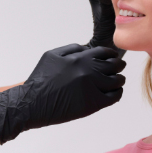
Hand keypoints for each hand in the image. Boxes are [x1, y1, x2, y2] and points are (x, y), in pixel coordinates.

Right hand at [0, 44, 125, 143]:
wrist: (32, 103)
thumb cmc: (40, 80)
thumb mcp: (51, 55)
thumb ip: (71, 49)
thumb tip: (88, 49)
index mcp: (79, 58)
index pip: (104, 53)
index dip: (111, 55)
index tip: (113, 57)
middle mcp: (88, 71)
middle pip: (114, 65)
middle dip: (118, 66)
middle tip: (119, 68)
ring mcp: (92, 87)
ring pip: (117, 81)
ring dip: (119, 79)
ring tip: (118, 81)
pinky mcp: (93, 104)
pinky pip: (114, 97)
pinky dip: (117, 93)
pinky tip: (114, 92)